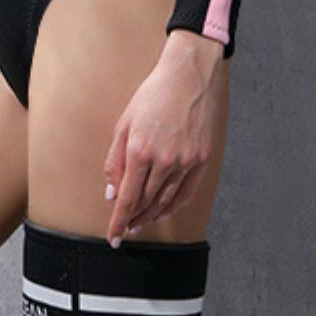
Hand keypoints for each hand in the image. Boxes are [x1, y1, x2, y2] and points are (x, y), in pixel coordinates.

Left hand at [101, 32, 221, 243]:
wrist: (187, 77)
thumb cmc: (151, 97)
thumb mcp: (123, 125)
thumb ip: (115, 162)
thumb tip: (113, 194)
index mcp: (140, 151)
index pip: (128, 198)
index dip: (119, 221)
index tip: (113, 238)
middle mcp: (164, 160)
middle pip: (146, 202)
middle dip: (133, 219)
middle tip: (125, 229)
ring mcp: (186, 161)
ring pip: (166, 201)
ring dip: (151, 216)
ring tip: (140, 223)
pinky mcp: (202, 159)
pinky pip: (186, 192)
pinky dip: (173, 206)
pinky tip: (163, 212)